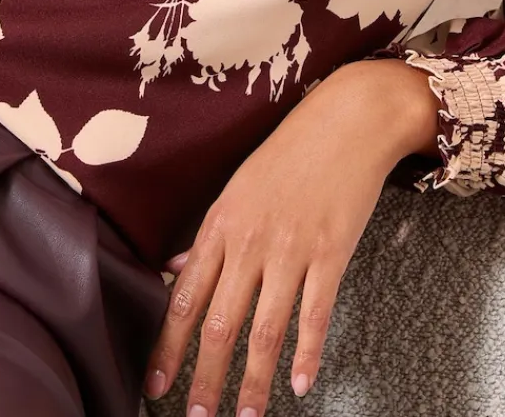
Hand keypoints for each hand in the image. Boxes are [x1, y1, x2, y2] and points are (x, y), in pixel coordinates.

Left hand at [142, 58, 439, 416]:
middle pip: (219, 323)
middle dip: (204, 379)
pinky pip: (315, 314)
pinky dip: (306, 354)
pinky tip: (301, 384)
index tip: (155, 385)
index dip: (167, 347)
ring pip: (264, 331)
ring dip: (253, 382)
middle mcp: (251, 241)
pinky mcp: (332, 252)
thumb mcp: (240, 184)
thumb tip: (174, 266)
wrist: (350, 119)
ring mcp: (292, 249)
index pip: (184, 297)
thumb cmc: (293, 148)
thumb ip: (209, 233)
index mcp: (222, 223)